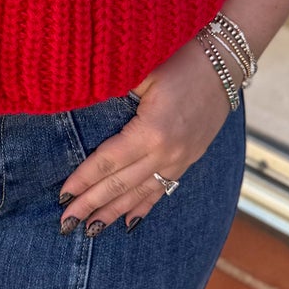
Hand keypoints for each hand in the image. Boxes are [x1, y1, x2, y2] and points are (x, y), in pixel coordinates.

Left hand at [57, 35, 235, 235]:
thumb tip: (79, 98)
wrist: (226, 61)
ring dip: (113, 212)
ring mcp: (180, 159)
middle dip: (91, 204)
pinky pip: (163, 190)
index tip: (63, 195)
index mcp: (151, 131)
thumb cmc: (182, 58)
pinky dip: (143, 207)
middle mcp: (166, 152)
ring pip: (141, 193)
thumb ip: (114, 89)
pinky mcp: (190, 159)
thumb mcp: (144, 70)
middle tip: (66, 224)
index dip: (84, 179)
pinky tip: (128, 222)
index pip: (108, 162)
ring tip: (90, 230)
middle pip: (121, 184)